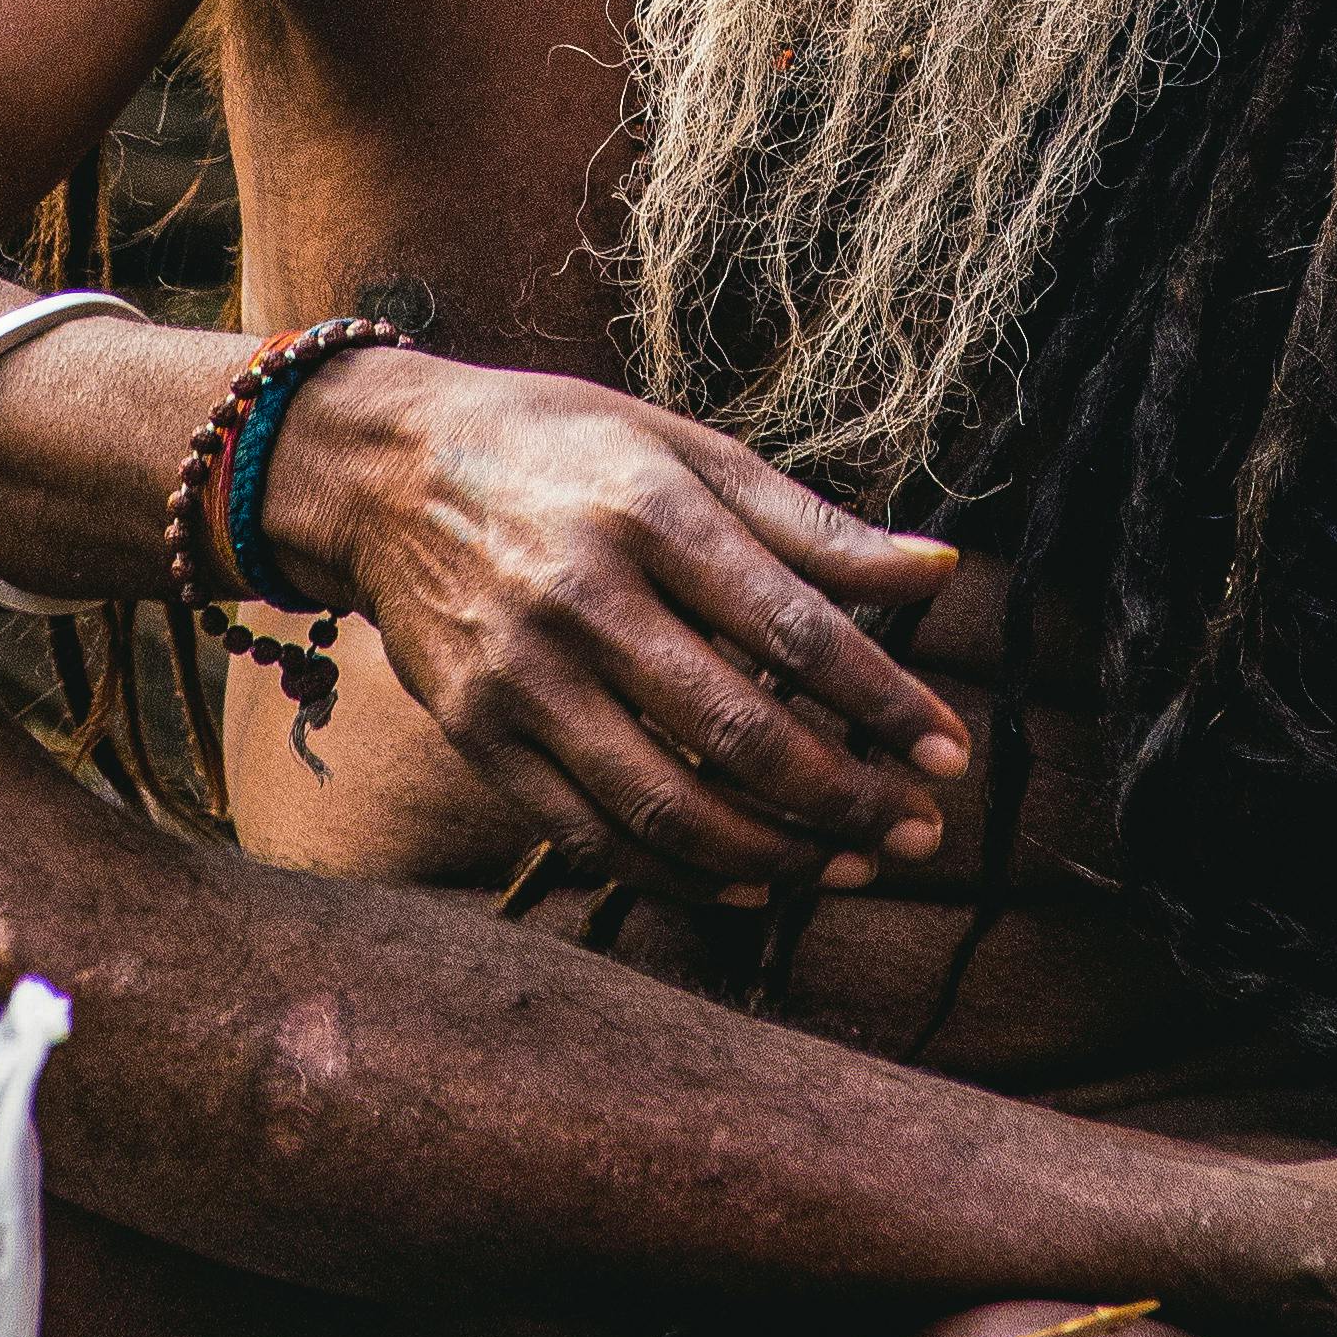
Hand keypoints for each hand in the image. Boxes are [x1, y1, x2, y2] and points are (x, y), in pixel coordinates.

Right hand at [269, 345, 968, 898]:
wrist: (386, 469)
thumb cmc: (563, 449)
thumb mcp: (687, 450)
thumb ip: (811, 526)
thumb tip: (938, 569)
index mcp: (649, 510)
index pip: (793, 627)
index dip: (883, 701)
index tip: (950, 752)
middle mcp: (582, 596)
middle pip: (738, 729)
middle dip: (846, 796)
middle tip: (919, 832)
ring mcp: (522, 676)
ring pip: (666, 803)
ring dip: (777, 856)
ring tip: (851, 869)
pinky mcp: (478, 736)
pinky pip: (591, 835)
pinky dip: (680, 878)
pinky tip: (753, 887)